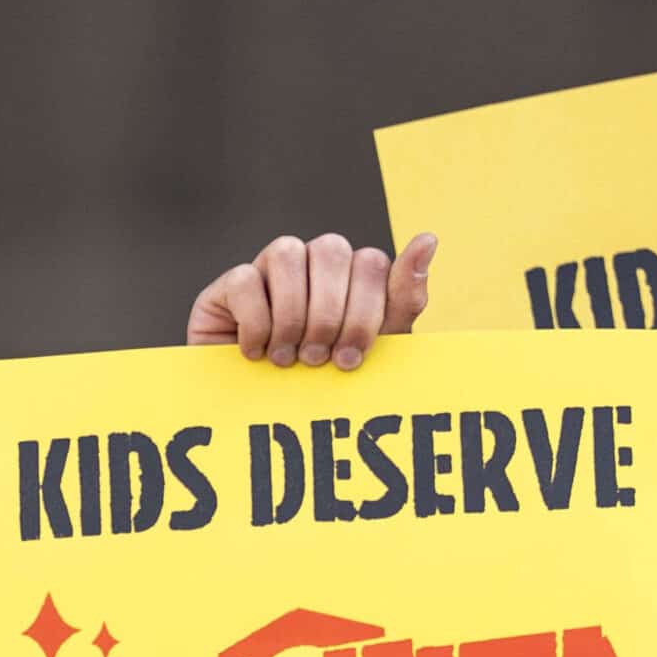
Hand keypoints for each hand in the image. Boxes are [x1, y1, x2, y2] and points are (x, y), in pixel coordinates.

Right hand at [186, 231, 435, 369]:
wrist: (263, 417)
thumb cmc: (325, 383)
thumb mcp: (375, 350)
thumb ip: (403, 297)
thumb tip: (428, 239)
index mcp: (352, 273)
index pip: (370, 261)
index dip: (363, 311)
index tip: (351, 359)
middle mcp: (312, 262)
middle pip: (331, 249)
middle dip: (330, 314)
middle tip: (318, 360)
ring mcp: (268, 270)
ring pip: (285, 252)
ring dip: (292, 315)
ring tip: (287, 358)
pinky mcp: (228, 286)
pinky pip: (245, 280)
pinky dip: (256, 323)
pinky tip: (257, 352)